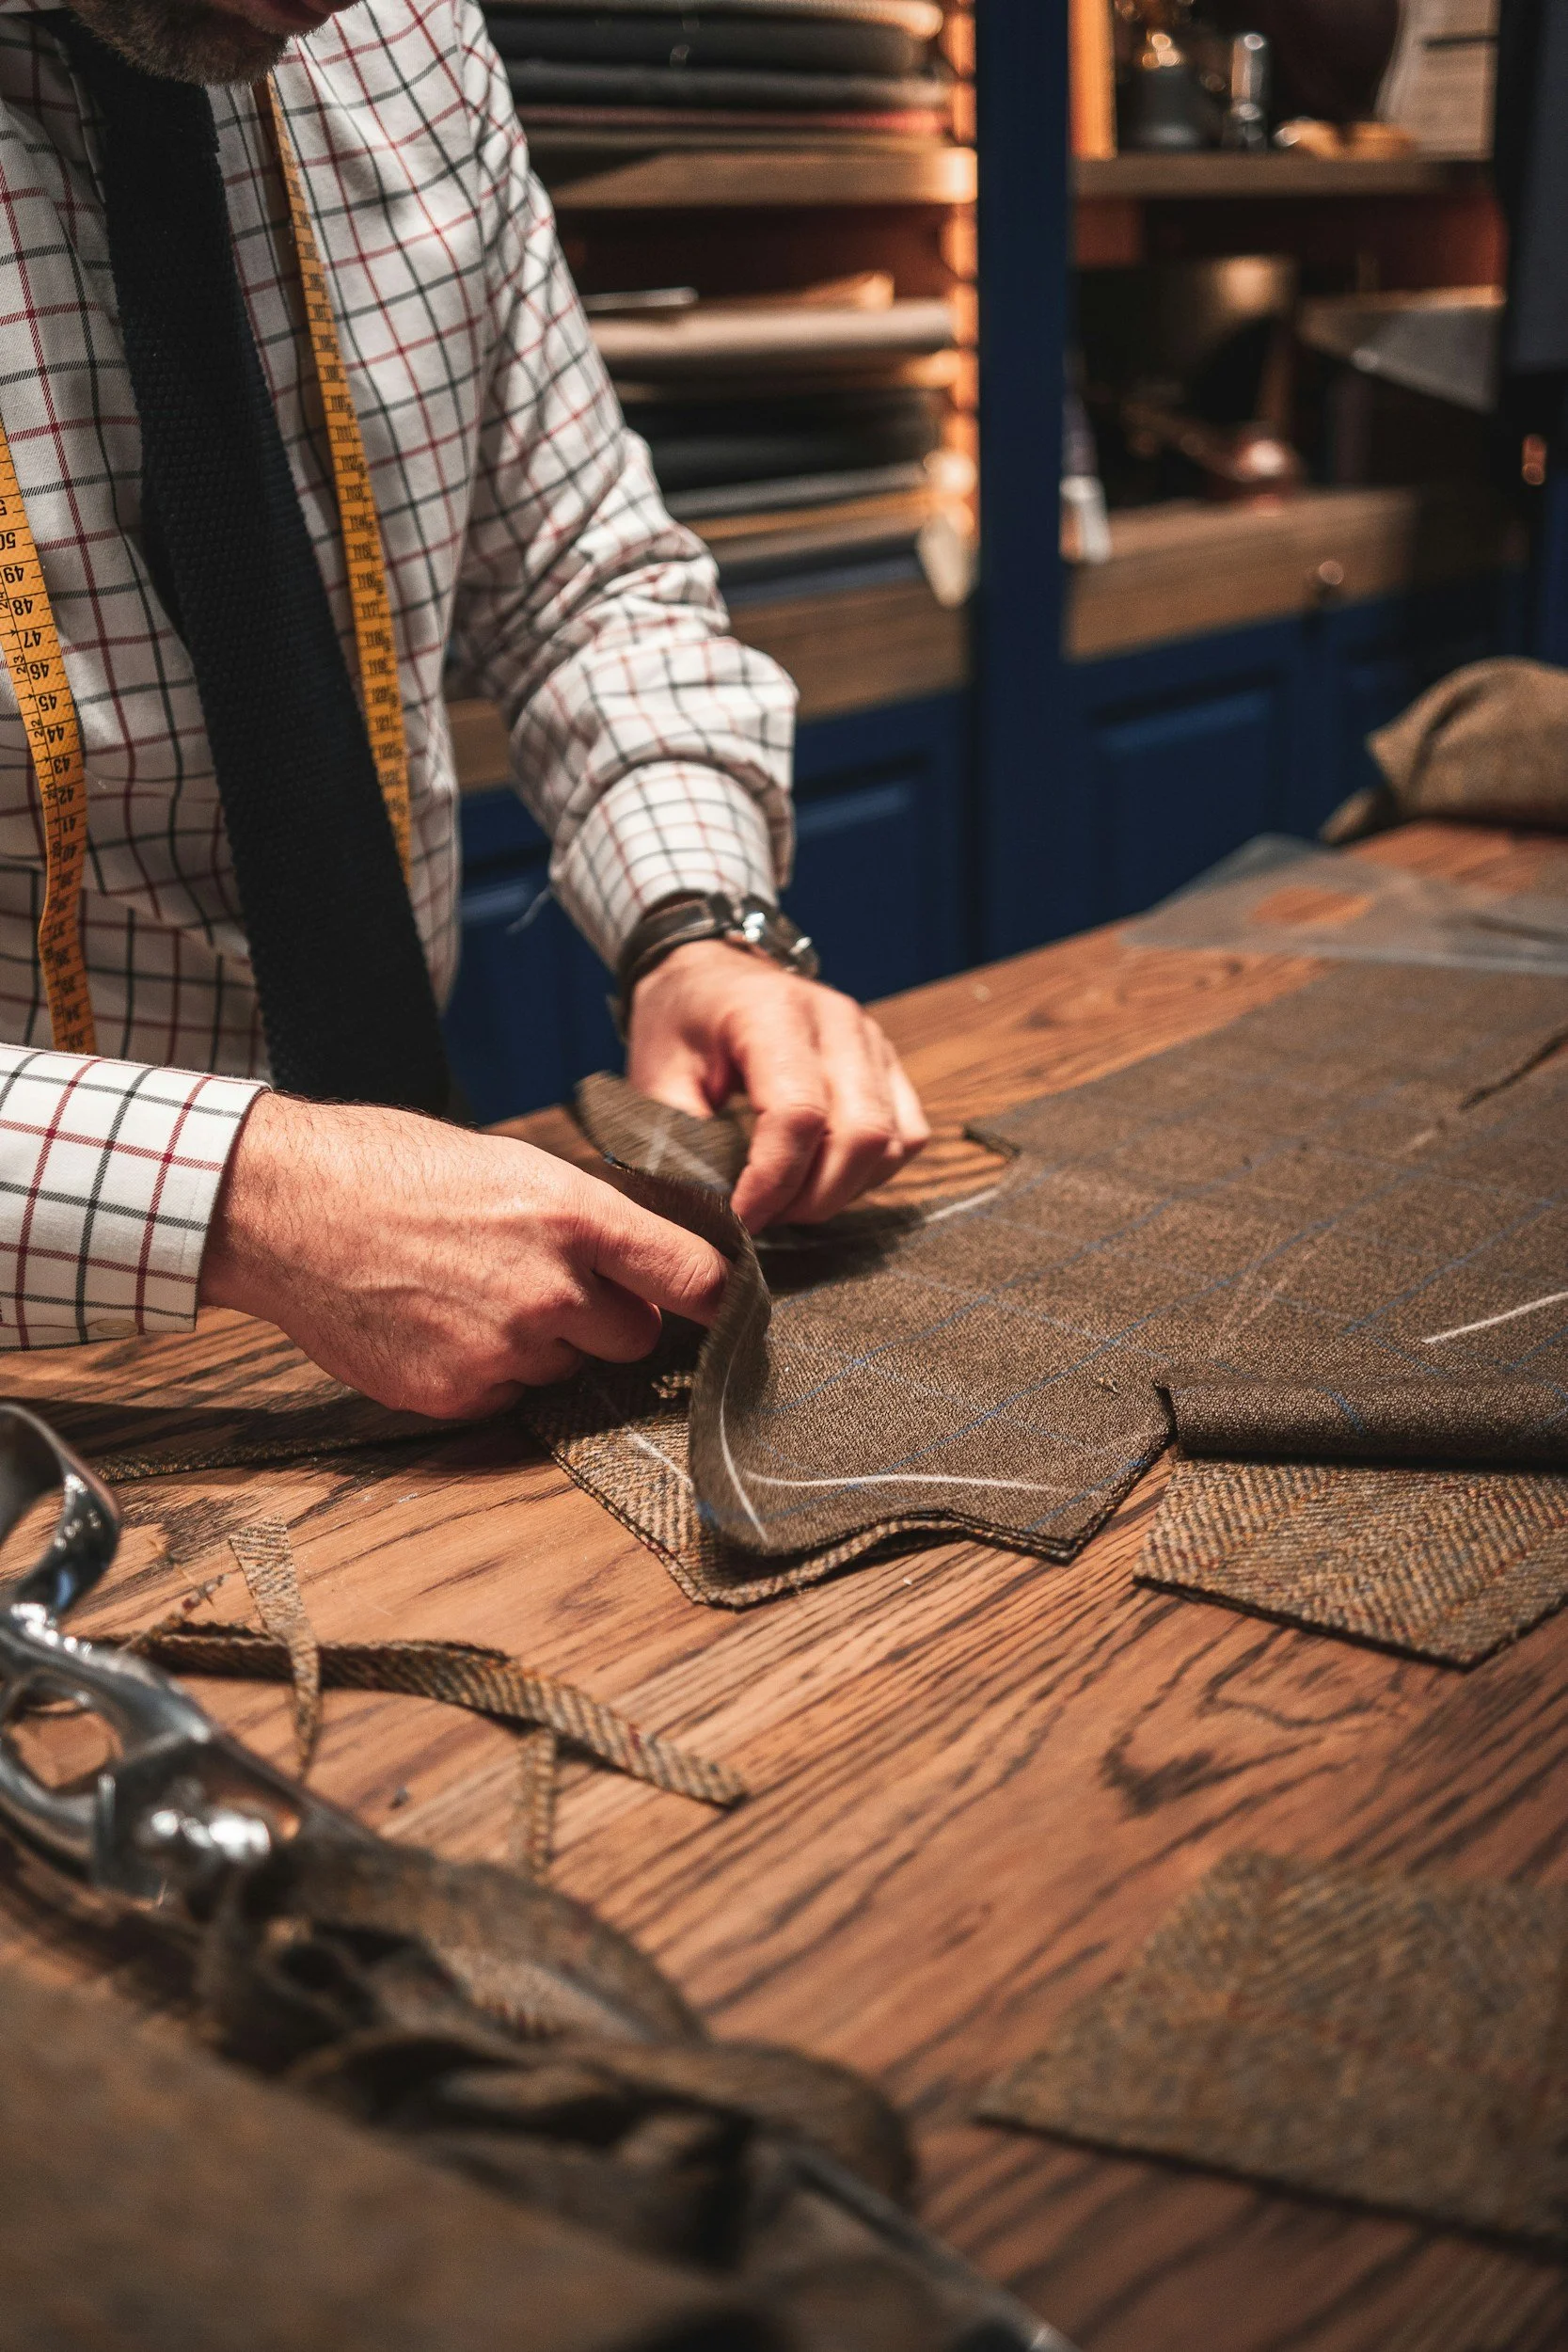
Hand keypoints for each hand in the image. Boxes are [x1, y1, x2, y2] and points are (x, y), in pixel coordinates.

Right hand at [200, 1093, 728, 1417]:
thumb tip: (644, 1266)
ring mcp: (504, 1351)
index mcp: (574, 1217)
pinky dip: (486, 1371)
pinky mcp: (457, 1394)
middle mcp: (551, 1292)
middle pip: (635, 1337)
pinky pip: (507, 1396)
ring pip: (566, 1368)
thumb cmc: (392, 1169)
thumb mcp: (512, 1166)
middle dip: (607, 1318)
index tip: (726, 1308)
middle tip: (548, 1283)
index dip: (715, 1298)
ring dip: (542, 1344)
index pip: (691, 1278)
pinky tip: (438, 1323)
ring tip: (471, 1291)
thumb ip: (586, 1223)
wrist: (286, 1209)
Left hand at [625, 941, 929, 1229]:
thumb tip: (709, 1209)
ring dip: (843, 1190)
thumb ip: (680, 1140)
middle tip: (764, 1216)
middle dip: (812, 1198)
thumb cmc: (680, 1024)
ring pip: (890, 1142)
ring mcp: (872, 1039)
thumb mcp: (656, 1076)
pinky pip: (907, 1135)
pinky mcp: (888, 1063)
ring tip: (788, 1198)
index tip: (739, 1218)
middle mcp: (837, 1020)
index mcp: (772, 1013)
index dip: (772, 1182)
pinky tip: (823, 1177)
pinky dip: (872, 1173)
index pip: (798, 1115)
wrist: (709, 974)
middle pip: (860, 1135)